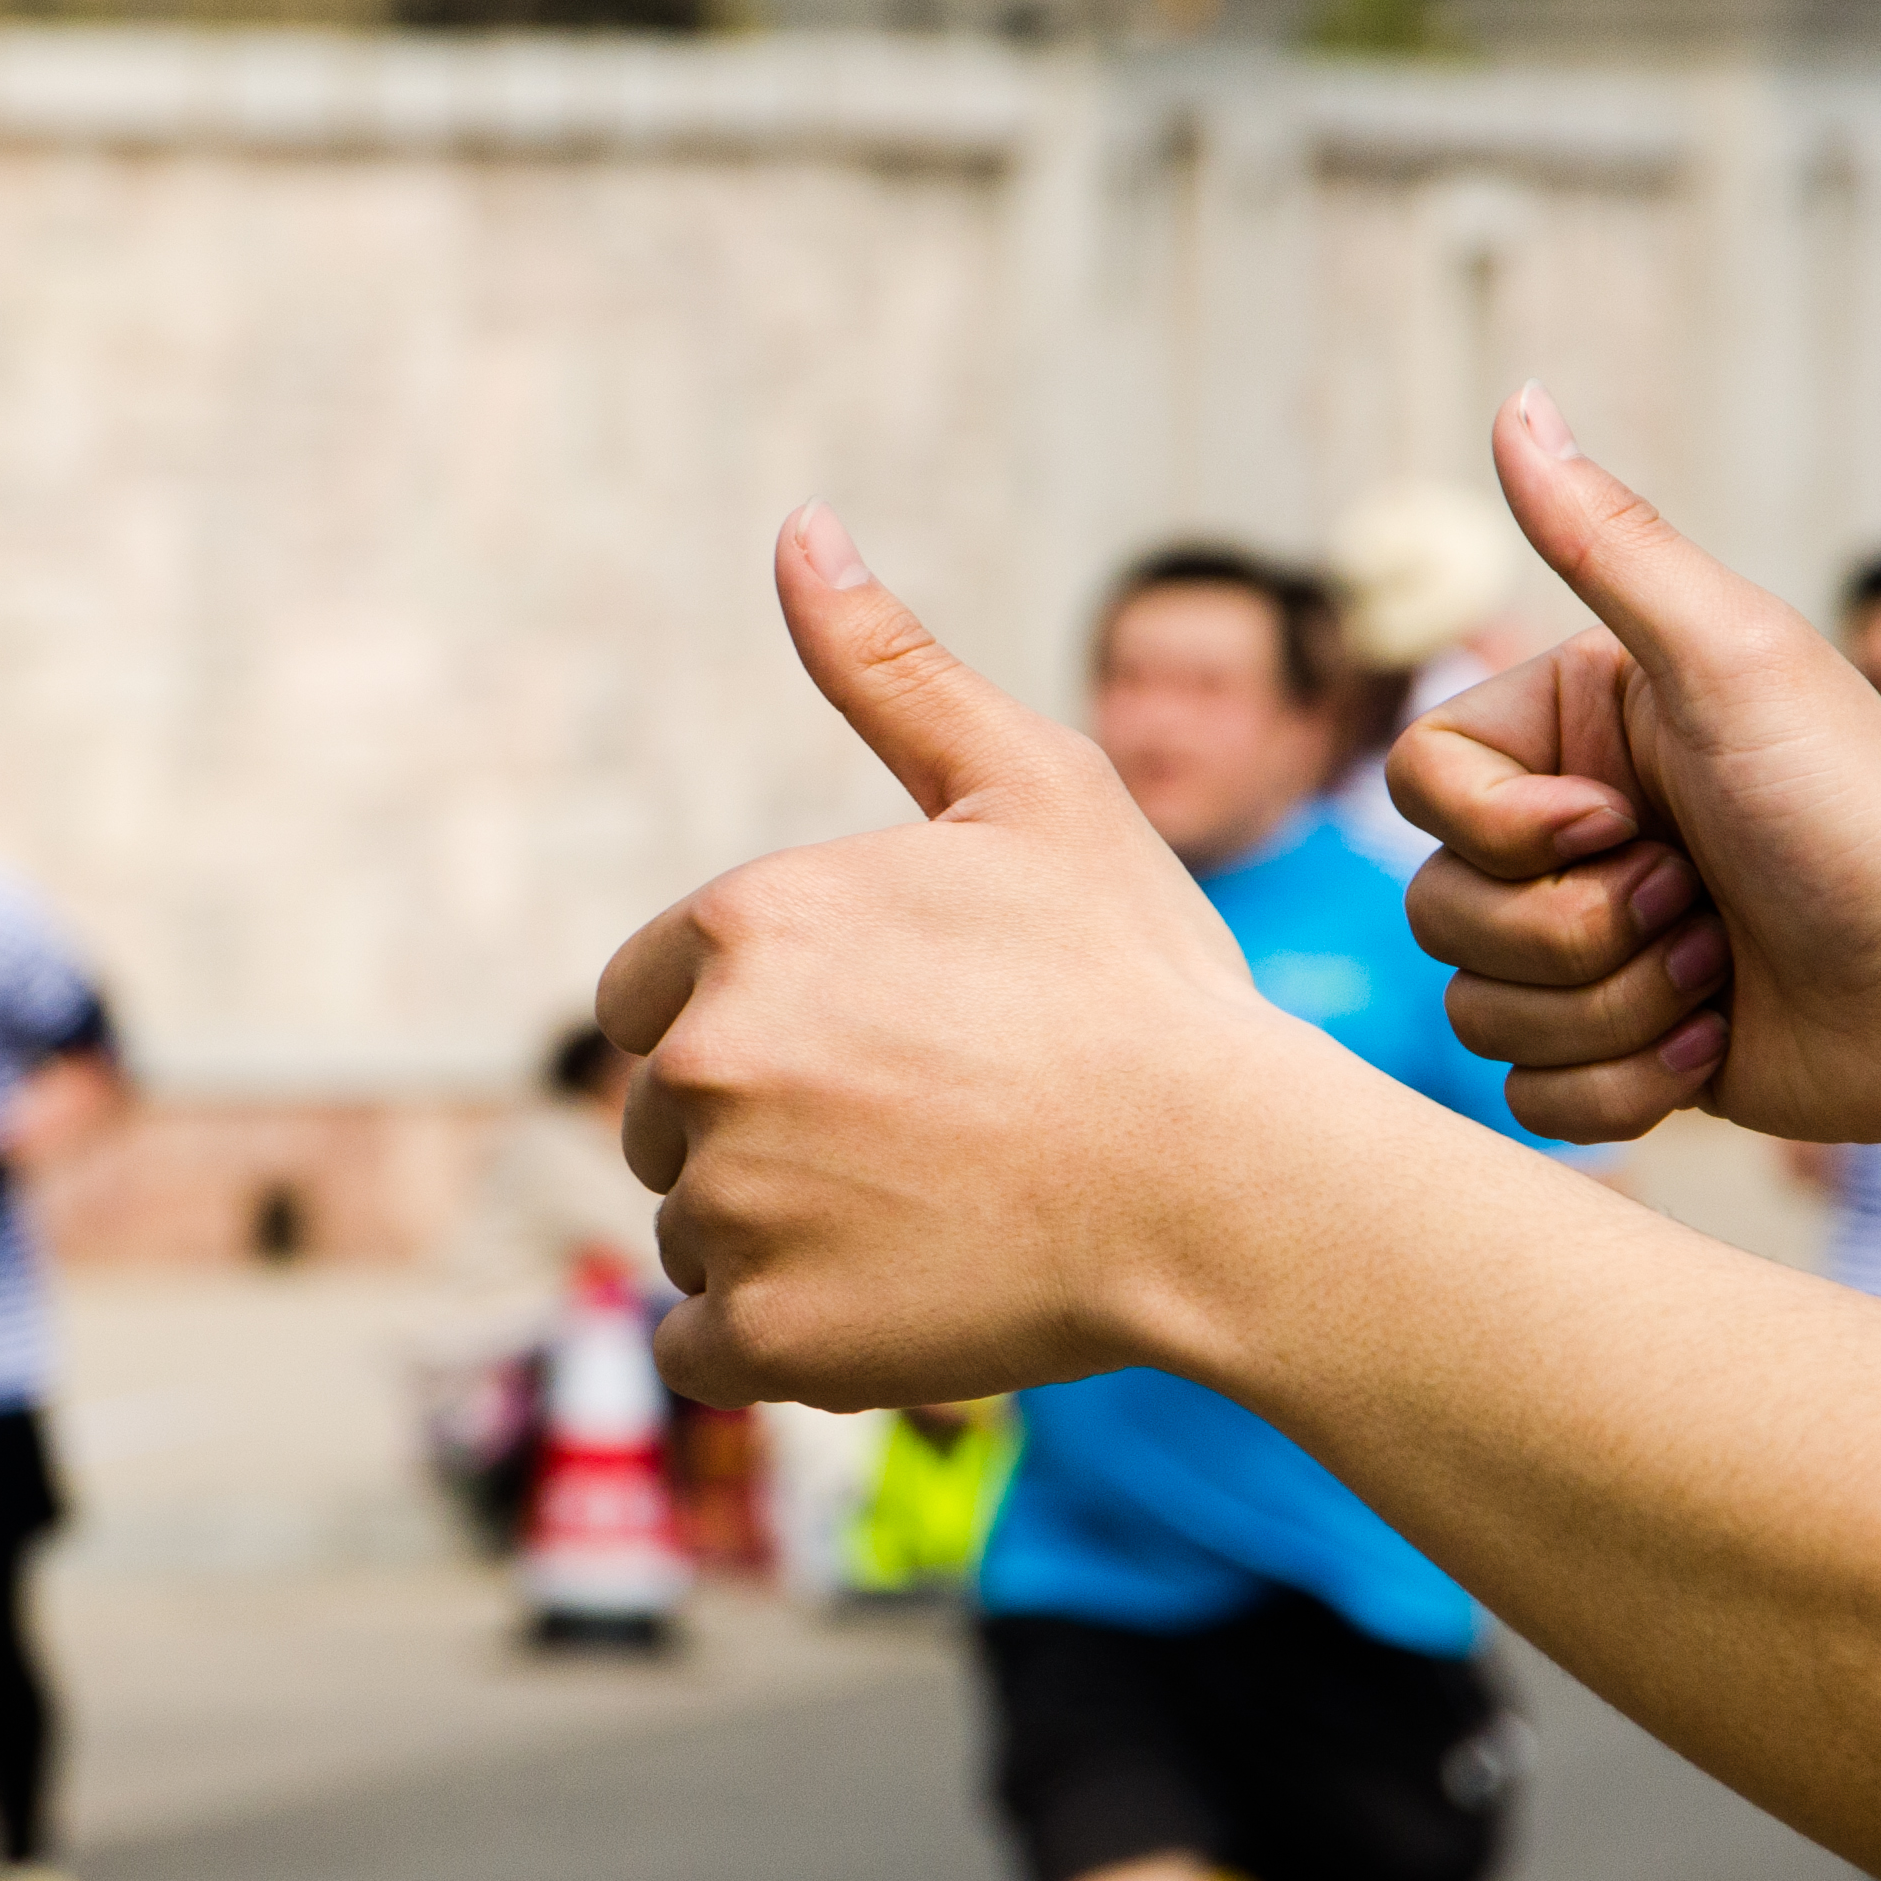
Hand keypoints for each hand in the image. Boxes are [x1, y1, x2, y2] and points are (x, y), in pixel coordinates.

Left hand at [598, 503, 1305, 1414]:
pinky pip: (703, 1351)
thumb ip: (890, 669)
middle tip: (921, 1141)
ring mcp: (731, 1207)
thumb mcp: (1032, 788)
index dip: (755, 1026)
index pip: (648, 997)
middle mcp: (707, 1060)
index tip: (876, 1054)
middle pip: (667, 1118)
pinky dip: (774, 1342)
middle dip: (762, 1130)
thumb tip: (797, 528)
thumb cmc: (1142, 983)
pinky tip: (886, 1305)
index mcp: (745, 924)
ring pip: (692, 1232)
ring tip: (928, 1217)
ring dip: (779, 1236)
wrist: (1233, 1183)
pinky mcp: (766, 1340)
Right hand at [1389, 385, 1880, 1143]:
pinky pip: (1532, 1099)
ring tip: (1723, 973)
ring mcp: (1591, 948)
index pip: (1418, 783)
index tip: (1623, 823)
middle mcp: (1570, 834)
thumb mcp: (1726, 656)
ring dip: (1613, 1010)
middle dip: (1579, 933)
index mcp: (1573, 734)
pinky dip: (1624, 1089)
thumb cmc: (1860, 804)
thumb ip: (1605, 536)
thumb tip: (1516, 396)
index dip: (1503, 830)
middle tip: (1704, 901)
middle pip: (1436, 911)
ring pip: (1479, 1009)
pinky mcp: (1620, 1052)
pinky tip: (1717, 1044)